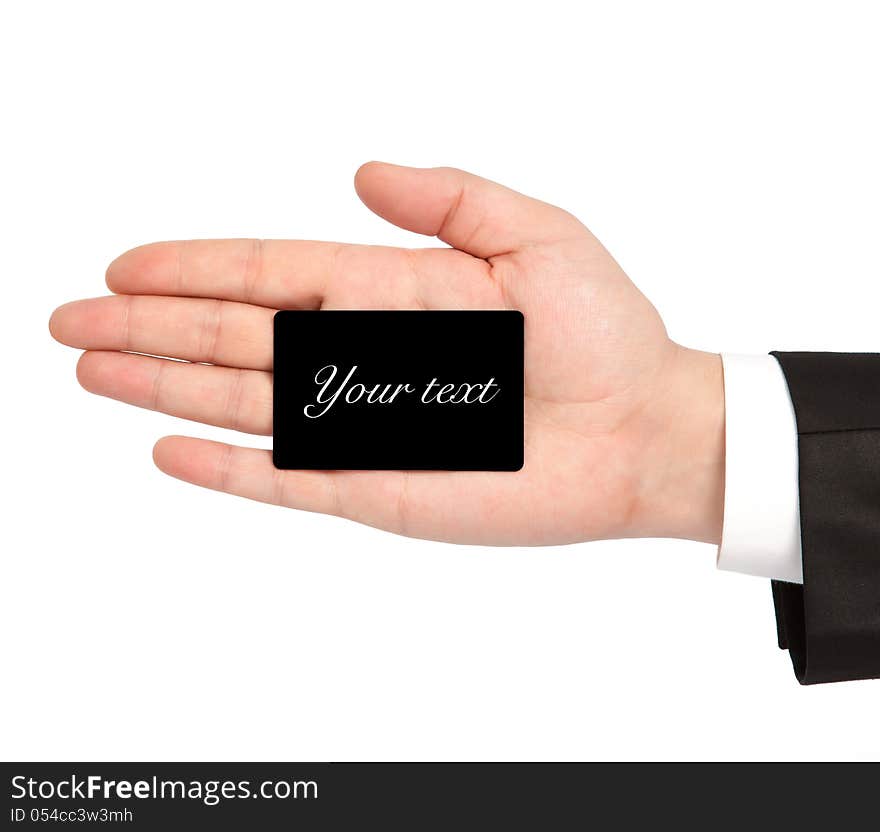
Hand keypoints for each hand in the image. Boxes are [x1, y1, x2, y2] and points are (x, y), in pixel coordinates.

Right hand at [49, 163, 723, 545]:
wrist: (641, 426)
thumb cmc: (603, 331)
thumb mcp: (534, 233)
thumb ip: (448, 198)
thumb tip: (360, 173)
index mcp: (391, 292)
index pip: (270, 275)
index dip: (196, 268)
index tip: (125, 266)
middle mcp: (364, 359)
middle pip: (234, 338)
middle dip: (150, 328)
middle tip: (68, 321)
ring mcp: (364, 427)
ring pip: (243, 404)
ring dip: (163, 386)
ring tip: (90, 369)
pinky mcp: (376, 489)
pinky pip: (287, 478)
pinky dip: (225, 468)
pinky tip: (165, 449)